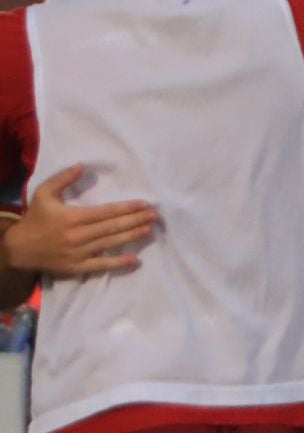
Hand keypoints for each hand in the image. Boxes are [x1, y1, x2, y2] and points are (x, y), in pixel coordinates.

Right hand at [2, 164, 156, 276]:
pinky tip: (135, 260)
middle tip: (155, 216)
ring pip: (111, 243)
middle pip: (113, 227)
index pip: (106, 212)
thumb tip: (81, 165)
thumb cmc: (34, 219)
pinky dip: (119, 263)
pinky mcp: (78, 267)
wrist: (18, 248)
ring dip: (133, 236)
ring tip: (150, 230)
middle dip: (136, 220)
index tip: (144, 204)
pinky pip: (102, 265)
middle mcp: (78, 235)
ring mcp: (79, 252)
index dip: (127, 208)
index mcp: (73, 217)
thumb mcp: (43, 194)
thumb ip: (63, 179)